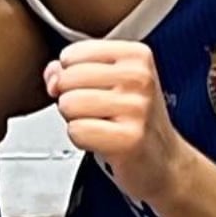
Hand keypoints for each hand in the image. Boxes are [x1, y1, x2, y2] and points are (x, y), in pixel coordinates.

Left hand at [42, 40, 189, 204]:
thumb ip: (72, 70)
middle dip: (71, 99)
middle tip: (97, 112)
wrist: (163, 162)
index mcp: (136, 55)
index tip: (92, 89)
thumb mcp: (108, 84)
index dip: (69, 76)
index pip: (72, 54)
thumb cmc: (133, 121)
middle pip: (67, 79)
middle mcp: (139, 77)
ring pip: (69, 104)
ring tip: (100, 125)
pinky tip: (103, 141)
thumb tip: (52, 76)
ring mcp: (137, 108)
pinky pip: (77, 131)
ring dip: (76, 120)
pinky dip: (82, 140)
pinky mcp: (129, 138)